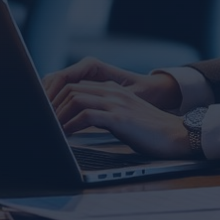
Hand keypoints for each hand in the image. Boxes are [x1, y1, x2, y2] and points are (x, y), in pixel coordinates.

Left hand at [51, 80, 192, 157]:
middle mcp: (112, 92)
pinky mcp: (121, 118)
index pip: (74, 84)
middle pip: (70, 88)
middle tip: (42, 119)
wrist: (177, 135)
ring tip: (50, 127)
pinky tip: (66, 134)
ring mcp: (116, 104)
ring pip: (75, 99)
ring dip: (58, 114)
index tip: (44, 110)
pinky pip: (88, 116)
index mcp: (112, 89)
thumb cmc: (149, 131)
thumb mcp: (122, 115)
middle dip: (51, 103)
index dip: (55, 96)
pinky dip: (72, 124)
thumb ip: (102, 112)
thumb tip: (76, 121)